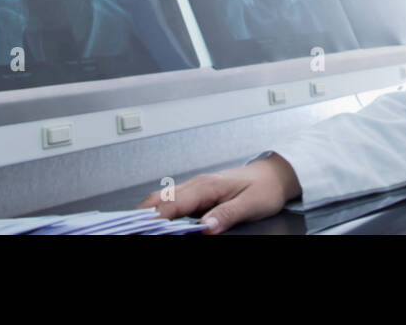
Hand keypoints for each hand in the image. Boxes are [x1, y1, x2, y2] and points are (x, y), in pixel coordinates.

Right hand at [136, 154, 301, 234]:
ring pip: (162, 200)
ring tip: (139, 230)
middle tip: (132, 231)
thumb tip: (205, 228)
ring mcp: (194, 188)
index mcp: (206, 186)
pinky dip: (159, 213)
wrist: (273, 174)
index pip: (172, 204)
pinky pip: (171, 203)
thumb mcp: (251, 205)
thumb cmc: (264, 188)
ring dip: (149, 215)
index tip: (144, 231)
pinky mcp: (196, 194)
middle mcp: (196, 185)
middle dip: (142, 216)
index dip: (155, 219)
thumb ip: (227, 215)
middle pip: (158, 200)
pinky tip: (157, 226)